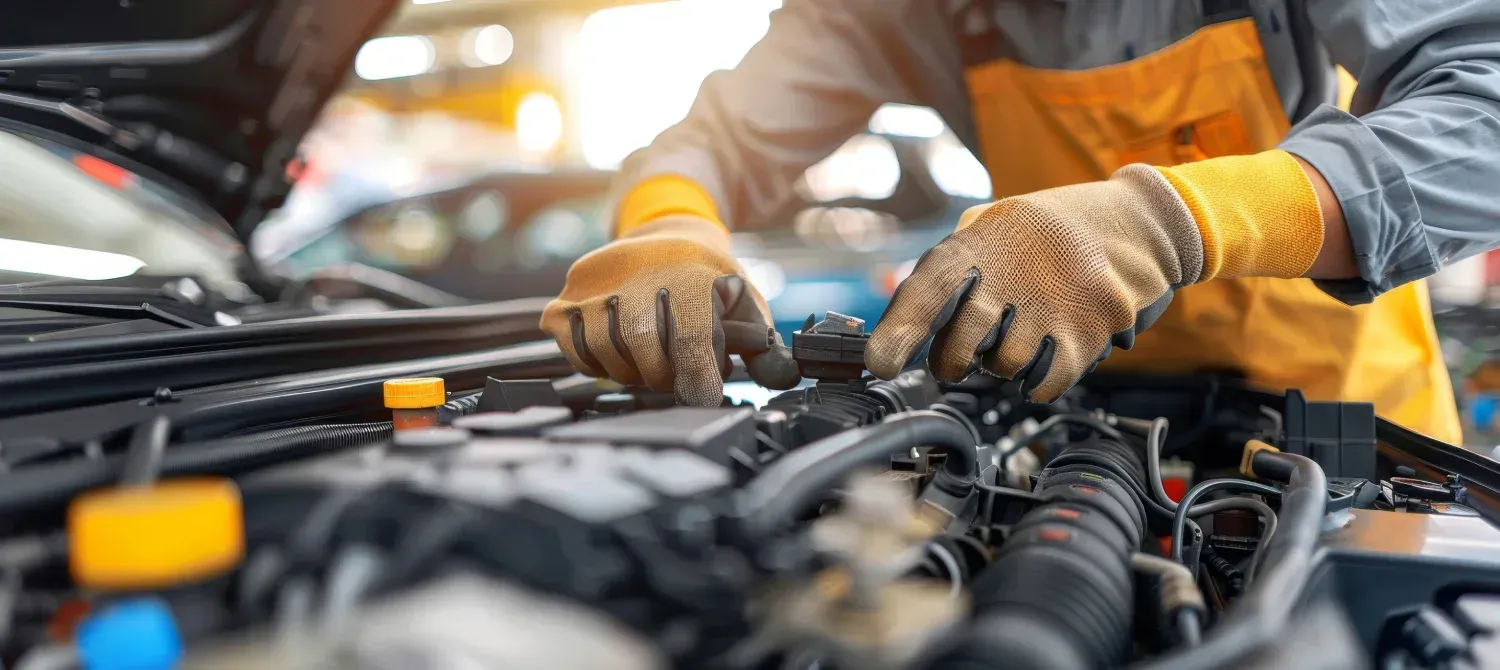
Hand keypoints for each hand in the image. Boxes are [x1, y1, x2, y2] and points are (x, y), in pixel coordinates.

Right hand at [541, 216, 800, 405]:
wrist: (665, 232)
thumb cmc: (708, 277)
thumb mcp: (744, 302)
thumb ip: (764, 347)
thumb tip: (784, 377)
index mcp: (689, 278)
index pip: (691, 342)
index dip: (697, 382)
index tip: (702, 400)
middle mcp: (638, 279)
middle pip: (648, 359)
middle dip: (665, 376)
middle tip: (676, 369)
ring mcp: (596, 288)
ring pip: (610, 360)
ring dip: (632, 371)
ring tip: (650, 355)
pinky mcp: (567, 298)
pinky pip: (578, 352)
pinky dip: (598, 361)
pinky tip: (620, 348)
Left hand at [864, 165, 1205, 401]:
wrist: (1136, 221)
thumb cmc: (1049, 231)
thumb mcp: (996, 224)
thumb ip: (952, 266)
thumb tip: (897, 323)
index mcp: (985, 238)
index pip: (930, 286)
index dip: (900, 328)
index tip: (880, 364)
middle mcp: (1018, 270)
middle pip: (962, 344)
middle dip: (951, 362)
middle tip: (957, 357)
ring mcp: (1057, 303)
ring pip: (1003, 368)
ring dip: (1001, 365)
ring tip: (1019, 334)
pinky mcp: (1093, 331)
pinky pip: (1043, 383)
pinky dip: (1037, 378)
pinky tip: (1046, 348)